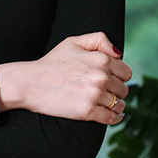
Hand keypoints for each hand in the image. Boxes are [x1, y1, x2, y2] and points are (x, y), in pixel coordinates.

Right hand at [0, 32, 131, 124]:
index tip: (112, 79)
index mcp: (101, 59)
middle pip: (124, 89)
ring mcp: (95, 95)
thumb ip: (99, 40)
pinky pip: (111, 118)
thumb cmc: (52, 62)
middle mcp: (101, 76)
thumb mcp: (73, 42)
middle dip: (117, 91)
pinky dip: (114, 118)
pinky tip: (112, 116)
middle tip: (105, 92)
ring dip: (116, 106)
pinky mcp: (87, 111)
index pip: (126, 72)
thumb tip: (118, 53)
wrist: (31, 82)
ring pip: (119, 104)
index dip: (120, 76)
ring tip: (108, 104)